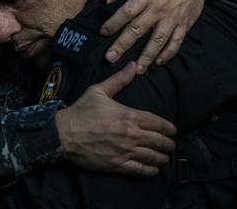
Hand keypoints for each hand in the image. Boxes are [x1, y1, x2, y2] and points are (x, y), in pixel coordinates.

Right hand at [56, 62, 175, 176]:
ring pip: (152, 156)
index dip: (167, 127)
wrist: (63, 134)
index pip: (156, 122)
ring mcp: (125, 151)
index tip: (172, 130)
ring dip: (162, 157)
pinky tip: (154, 170)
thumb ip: (119, 80)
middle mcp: (131, 135)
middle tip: (171, 144)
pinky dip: (150, 171)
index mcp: (129, 116)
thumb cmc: (81, 112)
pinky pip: (139, 170)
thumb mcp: (99, 91)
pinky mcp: (117, 165)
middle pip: (158, 140)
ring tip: (165, 158)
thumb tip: (133, 65)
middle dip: (168, 143)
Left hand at [100, 0, 209, 71]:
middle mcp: (159, 9)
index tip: (103, 33)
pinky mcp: (184, 25)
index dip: (113, 23)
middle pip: (138, 30)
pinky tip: (158, 62)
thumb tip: (109, 1)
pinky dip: (167, 54)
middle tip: (110, 58)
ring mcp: (172, 19)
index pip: (127, 12)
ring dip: (146, 56)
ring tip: (136, 69)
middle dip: (122, 45)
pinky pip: (176, 42)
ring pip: (157, 41)